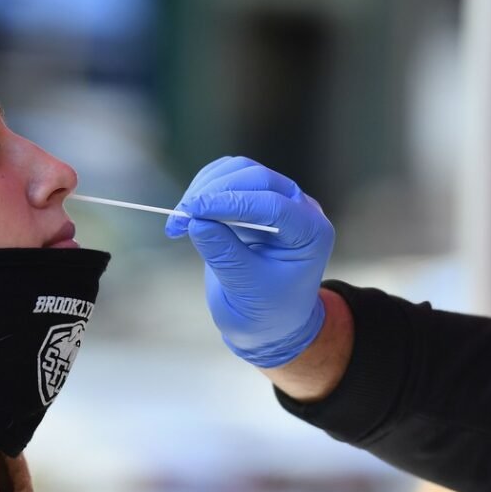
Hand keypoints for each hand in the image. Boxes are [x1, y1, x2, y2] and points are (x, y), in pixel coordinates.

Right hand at [164, 157, 334, 367]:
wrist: (268, 321)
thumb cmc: (265, 311)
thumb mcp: (244, 288)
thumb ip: (224, 254)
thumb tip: (196, 220)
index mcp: (310, 233)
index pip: (273, 205)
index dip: (231, 203)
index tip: (193, 212)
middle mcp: (299, 208)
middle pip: (257, 178)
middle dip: (215, 193)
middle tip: (182, 216)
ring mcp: (277, 198)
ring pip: (240, 170)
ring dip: (206, 187)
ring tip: (180, 219)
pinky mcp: (253, 197)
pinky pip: (228, 176)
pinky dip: (204, 187)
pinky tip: (189, 213)